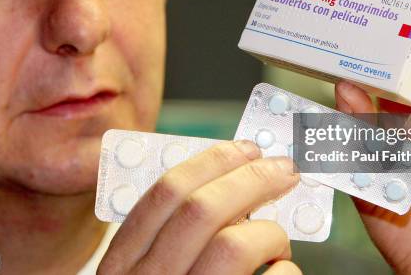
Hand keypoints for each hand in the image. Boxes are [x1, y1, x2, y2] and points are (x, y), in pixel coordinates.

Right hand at [97, 140, 301, 274]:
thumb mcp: (148, 274)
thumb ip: (170, 237)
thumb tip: (226, 188)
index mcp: (122, 267)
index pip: (165, 193)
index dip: (212, 161)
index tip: (244, 148)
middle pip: (203, 208)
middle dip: (251, 178)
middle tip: (283, 170)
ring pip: (236, 245)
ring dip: (269, 230)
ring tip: (278, 236)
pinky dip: (287, 272)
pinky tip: (285, 273)